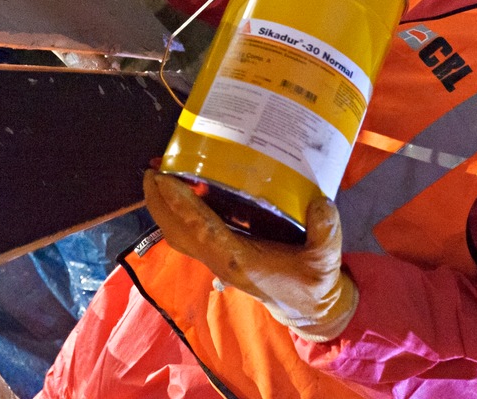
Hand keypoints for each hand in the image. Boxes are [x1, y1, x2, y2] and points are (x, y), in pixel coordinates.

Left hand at [143, 171, 358, 341]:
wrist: (308, 308)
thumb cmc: (313, 283)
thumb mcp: (326, 259)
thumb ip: (325, 232)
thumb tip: (321, 203)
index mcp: (239, 260)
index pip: (202, 229)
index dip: (181, 204)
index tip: (164, 179)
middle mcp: (220, 259)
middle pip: (177, 232)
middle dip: (158, 202)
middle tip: (150, 169)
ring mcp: (216, 258)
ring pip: (178, 233)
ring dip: (164, 206)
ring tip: (158, 173)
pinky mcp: (220, 253)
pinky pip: (191, 231)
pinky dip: (180, 210)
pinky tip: (186, 185)